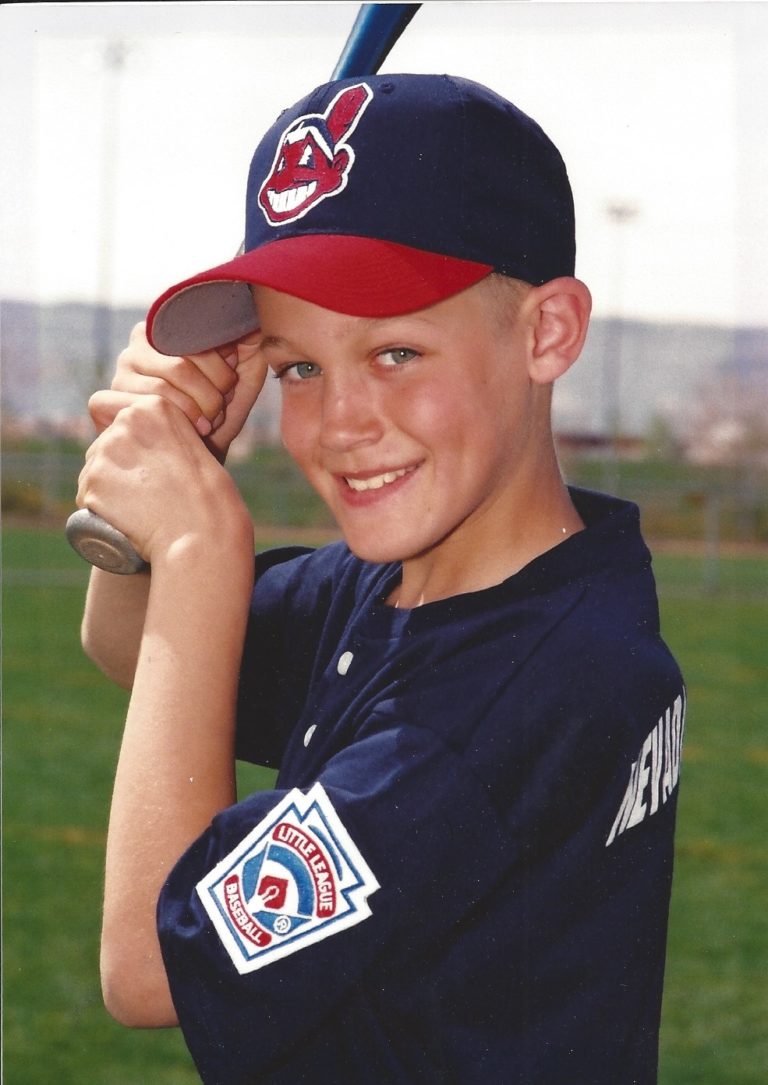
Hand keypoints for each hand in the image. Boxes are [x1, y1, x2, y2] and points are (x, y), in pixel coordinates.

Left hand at [77, 394, 253, 567]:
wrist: (203, 530)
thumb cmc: (208, 498)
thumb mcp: (192, 447)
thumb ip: (161, 437)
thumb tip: (136, 447)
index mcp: (155, 406)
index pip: (119, 416)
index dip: (127, 440)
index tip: (144, 464)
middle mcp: (126, 422)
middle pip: (105, 444)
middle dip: (116, 467)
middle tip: (145, 494)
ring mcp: (106, 451)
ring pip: (93, 471)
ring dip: (106, 490)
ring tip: (138, 510)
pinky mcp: (93, 482)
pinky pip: (86, 497)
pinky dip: (99, 511)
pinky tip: (125, 520)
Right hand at [88, 322, 268, 462]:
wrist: (199, 457)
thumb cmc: (221, 413)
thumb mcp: (242, 374)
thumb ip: (245, 343)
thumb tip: (243, 324)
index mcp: (167, 331)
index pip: (196, 340)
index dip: (221, 371)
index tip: (229, 389)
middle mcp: (137, 347)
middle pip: (181, 367)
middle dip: (209, 397)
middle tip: (216, 415)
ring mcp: (119, 374)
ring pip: (163, 391)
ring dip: (193, 415)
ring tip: (204, 426)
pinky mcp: (102, 402)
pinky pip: (138, 410)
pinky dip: (168, 425)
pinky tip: (179, 433)